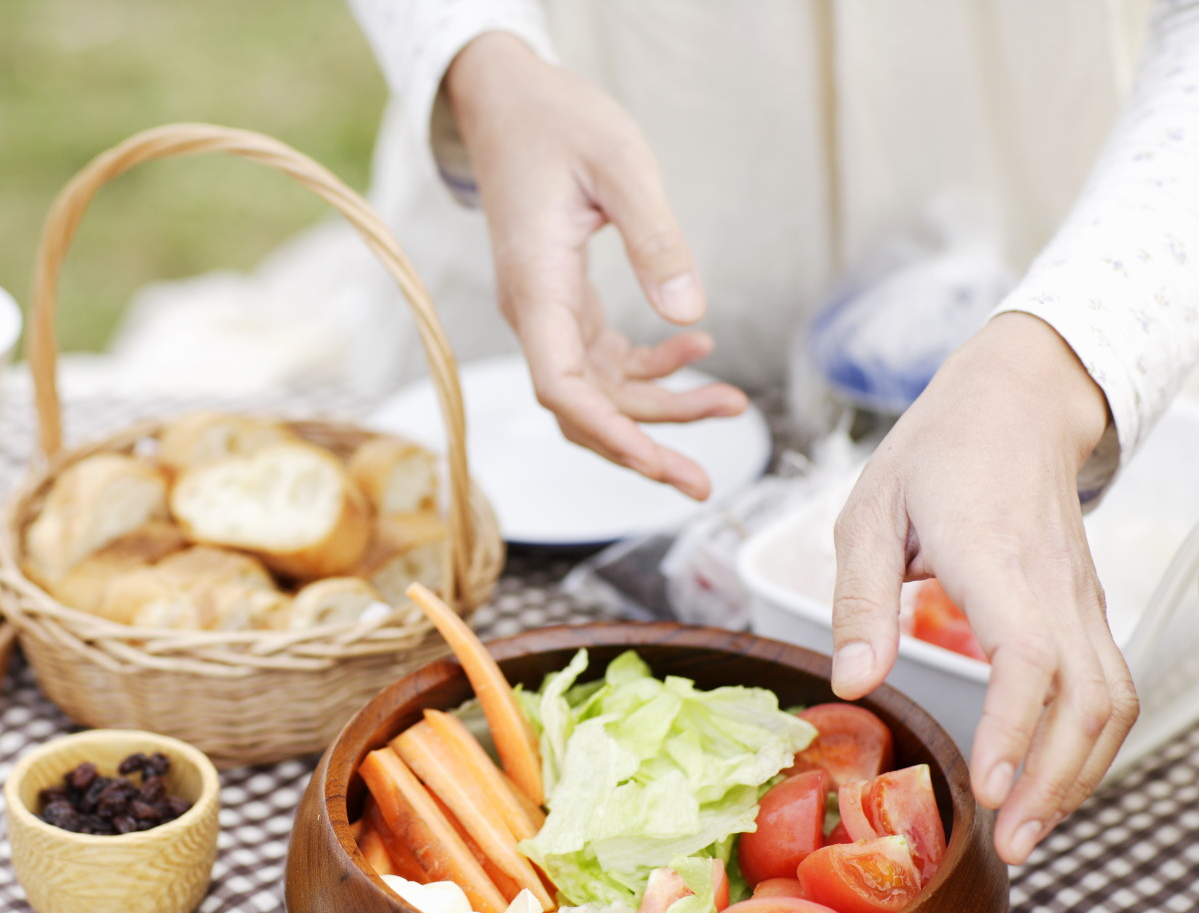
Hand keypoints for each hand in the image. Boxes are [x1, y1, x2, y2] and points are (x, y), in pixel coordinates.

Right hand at [445, 33, 747, 499]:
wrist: (506, 101)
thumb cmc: (556, 122)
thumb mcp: (619, 164)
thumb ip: (654, 238)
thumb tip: (690, 315)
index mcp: (536, 289)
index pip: (560, 387)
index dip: (608, 434)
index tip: (658, 464)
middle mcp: (535, 314)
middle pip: (585, 408)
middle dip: (645, 447)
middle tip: (705, 484)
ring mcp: (548, 314)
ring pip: (602, 390)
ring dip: (663, 406)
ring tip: (732, 404)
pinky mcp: (565, 304)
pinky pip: (607, 358)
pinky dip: (654, 364)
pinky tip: (698, 351)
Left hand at [829, 312, 1138, 864]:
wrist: (1017, 402)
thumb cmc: (936, 454)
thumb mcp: (869, 513)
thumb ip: (859, 601)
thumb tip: (852, 685)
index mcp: (993, 557)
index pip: (1027, 656)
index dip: (1014, 729)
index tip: (990, 787)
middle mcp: (1052, 586)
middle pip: (1084, 699)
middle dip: (1053, 781)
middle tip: (1011, 845)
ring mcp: (1080, 598)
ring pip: (1110, 701)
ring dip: (1077, 773)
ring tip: (1029, 830)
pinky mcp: (1085, 608)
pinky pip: (1106, 686)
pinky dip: (1087, 743)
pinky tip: (1047, 779)